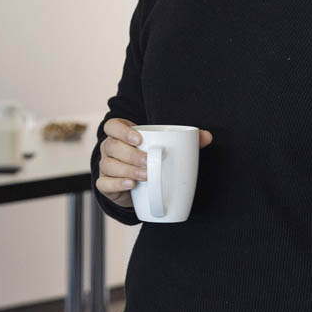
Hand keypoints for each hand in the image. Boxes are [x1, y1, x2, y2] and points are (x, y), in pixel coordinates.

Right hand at [95, 119, 212, 208]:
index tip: (139, 138)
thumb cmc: (150, 159)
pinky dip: (117, 184)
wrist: (139, 185)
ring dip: (127, 170)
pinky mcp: (105, 184)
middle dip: (130, 154)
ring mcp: (105, 166)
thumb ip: (186, 140)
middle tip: (148, 162)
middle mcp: (109, 148)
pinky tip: (131, 185)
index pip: (112, 126)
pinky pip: (104, 183)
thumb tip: (207, 136)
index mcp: (120, 135)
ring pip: (108, 165)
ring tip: (145, 176)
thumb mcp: (164, 147)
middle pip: (112, 146)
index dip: (122, 131)